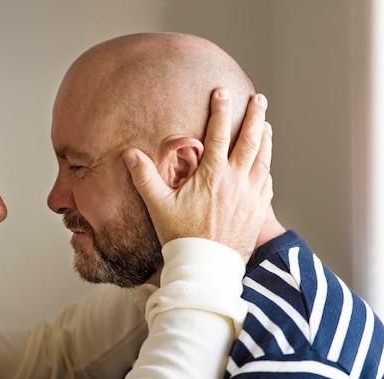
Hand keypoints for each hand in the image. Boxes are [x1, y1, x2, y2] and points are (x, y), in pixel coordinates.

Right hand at [122, 87, 271, 261]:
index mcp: (212, 175)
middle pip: (250, 140)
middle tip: (258, 98)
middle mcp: (237, 181)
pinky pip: (267, 181)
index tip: (221, 92)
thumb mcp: (158, 205)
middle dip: (254, 115)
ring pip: (263, 158)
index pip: (219, 133)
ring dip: (265, 138)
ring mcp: (251, 196)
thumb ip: (144, 177)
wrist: (207, 268)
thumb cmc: (181, 237)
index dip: (220, 110)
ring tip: (265, 124)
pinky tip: (264, 163)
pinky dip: (266, 166)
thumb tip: (129, 154)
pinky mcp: (258, 211)